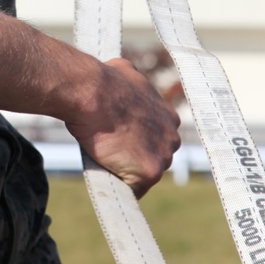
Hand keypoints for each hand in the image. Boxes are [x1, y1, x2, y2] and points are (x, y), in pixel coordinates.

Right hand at [64, 56, 181, 197]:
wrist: (92, 91)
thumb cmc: (103, 81)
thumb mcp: (126, 74)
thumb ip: (133, 86)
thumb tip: (123, 74)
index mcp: (169, 117)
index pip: (155, 140)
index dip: (136, 142)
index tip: (120, 142)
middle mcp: (172, 137)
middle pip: (153, 159)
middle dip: (134, 159)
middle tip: (109, 153)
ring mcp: (164, 156)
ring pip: (143, 175)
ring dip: (125, 172)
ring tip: (102, 159)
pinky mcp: (151, 171)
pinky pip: (134, 189)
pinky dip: (119, 185)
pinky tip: (103, 172)